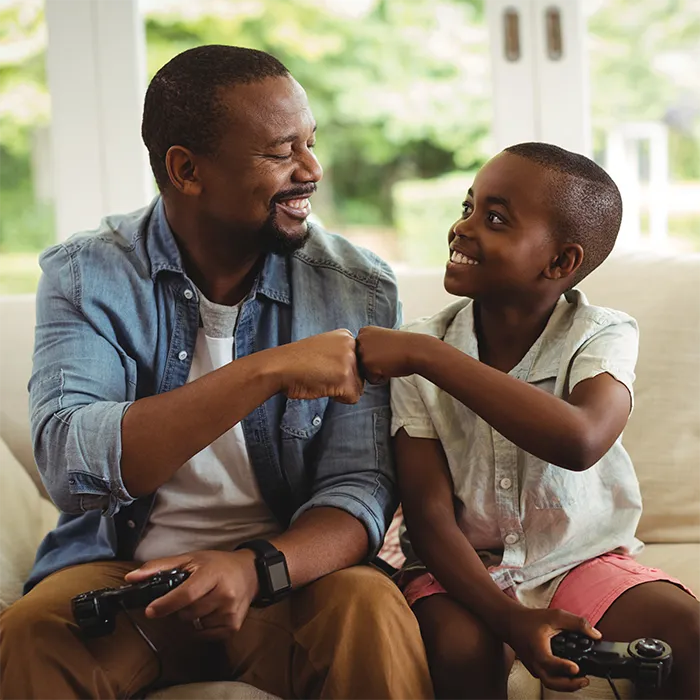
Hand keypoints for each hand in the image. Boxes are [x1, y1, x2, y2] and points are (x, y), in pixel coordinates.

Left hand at [124, 550, 258, 640]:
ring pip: (195, 625)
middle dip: (180, 608)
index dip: (166, 604)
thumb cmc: (218, 564)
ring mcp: (230, 612)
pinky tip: (210, 612)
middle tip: (189, 595)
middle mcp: (224, 594)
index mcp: (212, 574)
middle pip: (187, 613)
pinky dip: (201, 627)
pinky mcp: (233, 626)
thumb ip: (160, 567)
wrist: (250, 572)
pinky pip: (205, 635)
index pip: (186, 593)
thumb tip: (131, 578)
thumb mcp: (191, 558)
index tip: (151, 610)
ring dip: (192, 617)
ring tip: (203, 601)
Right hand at [272, 329, 363, 403]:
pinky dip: (338, 398)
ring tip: (321, 379)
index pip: (359, 362)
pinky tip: (322, 386)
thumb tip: (358, 372)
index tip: (323, 366)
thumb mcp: (324, 347)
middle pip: (361, 374)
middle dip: (343, 380)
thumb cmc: (296, 362)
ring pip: (358, 386)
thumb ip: (342, 354)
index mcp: (345, 335)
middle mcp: (351, 344)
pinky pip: (353, 397)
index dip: (341, 370)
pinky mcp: (345, 377)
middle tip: (321, 374)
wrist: (279, 367)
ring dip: (341, 389)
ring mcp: (349, 360)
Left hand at [356, 326, 425, 383]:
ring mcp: (362, 352)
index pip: (361, 352)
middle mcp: (360, 339)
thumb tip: (363, 357)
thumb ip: (370, 345)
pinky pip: (371, 380)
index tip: (387, 349)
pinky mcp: (367, 364)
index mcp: (364, 331)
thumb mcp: (382, 338)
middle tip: (389, 356)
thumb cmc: (403, 346)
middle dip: (374, 364)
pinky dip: (381, 378)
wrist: (416, 350)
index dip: (376, 355)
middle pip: (361, 362)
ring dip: (378, 371)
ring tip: (389, 361)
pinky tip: (390, 368)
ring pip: (365, 371)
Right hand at [503, 607, 601, 692]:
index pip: (548, 661)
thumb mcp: (555, 615)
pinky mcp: (534, 668)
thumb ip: (576, 623)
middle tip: (584, 680)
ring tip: (581, 680)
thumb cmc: (531, 619)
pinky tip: (569, 674)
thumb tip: (596, 634)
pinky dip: (560, 680)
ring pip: (549, 683)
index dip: (562, 666)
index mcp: (537, 647)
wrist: (512, 623)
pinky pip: (547, 678)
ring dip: (566, 685)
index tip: (576, 667)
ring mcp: (533, 666)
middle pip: (550, 681)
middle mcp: (534, 660)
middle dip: (569, 685)